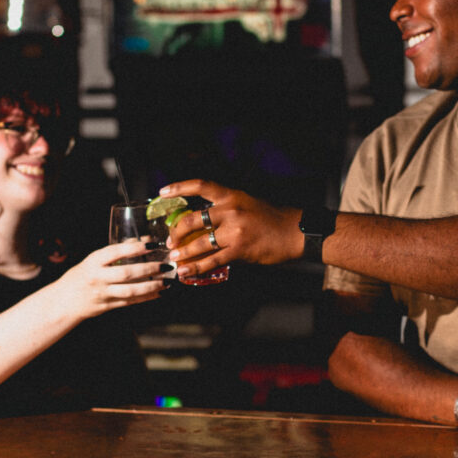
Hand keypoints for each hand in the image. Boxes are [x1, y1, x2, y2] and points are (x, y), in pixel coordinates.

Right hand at [58, 239, 166, 319]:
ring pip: (131, 291)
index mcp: (93, 261)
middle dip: (149, 269)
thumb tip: (145, 241)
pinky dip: (146, 297)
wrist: (64, 301)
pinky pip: (130, 302)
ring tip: (166, 282)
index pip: (115, 252)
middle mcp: (98, 277)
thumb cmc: (83, 275)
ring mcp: (102, 294)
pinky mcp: (107, 306)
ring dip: (151, 286)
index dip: (134, 248)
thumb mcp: (94, 260)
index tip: (152, 245)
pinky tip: (158, 292)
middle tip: (166, 266)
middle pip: (126, 273)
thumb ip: (116, 252)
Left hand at [160, 180, 302, 276]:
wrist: (294, 232)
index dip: (179, 187)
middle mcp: (230, 210)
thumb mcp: (247, 203)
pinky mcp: (239, 249)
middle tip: (170, 241)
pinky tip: (186, 272)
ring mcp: (234, 230)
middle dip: (177, 232)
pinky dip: (196, 268)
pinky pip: (212, 260)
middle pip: (192, 219)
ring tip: (174, 258)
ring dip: (183, 252)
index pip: (200, 186)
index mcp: (231, 195)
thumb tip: (203, 220)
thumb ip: (226, 209)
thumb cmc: (271, 218)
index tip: (163, 192)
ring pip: (199, 243)